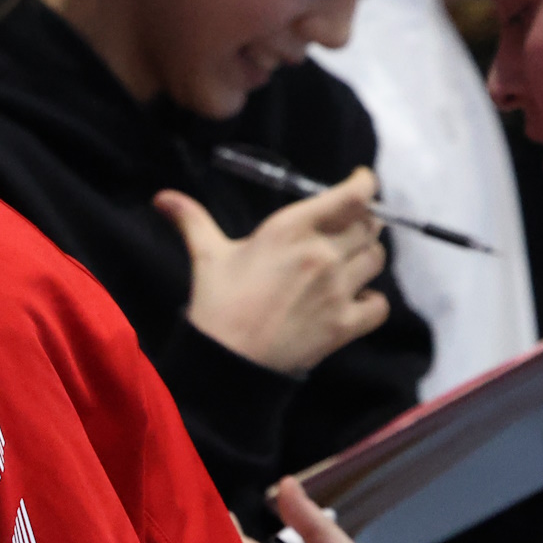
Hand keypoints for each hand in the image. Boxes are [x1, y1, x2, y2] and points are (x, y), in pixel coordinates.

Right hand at [155, 168, 389, 374]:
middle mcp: (322, 254)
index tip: (363, 181)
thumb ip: (192, 220)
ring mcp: (338, 290)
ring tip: (348, 261)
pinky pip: (379, 304)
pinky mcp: (345, 324)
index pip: (352, 196)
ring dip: (366, 256)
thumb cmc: (217, 303)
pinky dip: (372, 300)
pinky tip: (355, 299)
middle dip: (362, 221)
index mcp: (291, 229)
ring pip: (376, 259)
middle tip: (347, 226)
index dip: (365, 184)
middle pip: (369, 225)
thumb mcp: (206, 255)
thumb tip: (163, 198)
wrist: (227, 361)